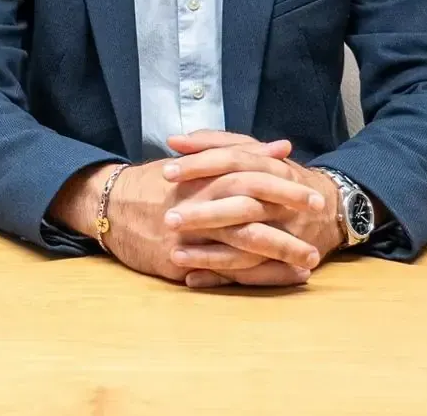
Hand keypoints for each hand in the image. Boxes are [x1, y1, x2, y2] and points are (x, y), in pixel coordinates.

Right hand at [48, 131, 319, 287]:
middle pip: (251, 213)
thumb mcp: (196, 162)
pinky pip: (221, 272)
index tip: (315, 194)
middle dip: (287, 224)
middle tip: (318, 231)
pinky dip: (252, 277)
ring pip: (240, 246)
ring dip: (278, 255)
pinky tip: (278, 280)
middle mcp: (197, 203)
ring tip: (308, 262)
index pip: (250, 177)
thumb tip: (282, 147)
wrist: (108, 205)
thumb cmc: (156, 183)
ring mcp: (189, 234)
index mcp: (203, 176)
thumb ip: (241, 152)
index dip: (284, 187)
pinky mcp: (179, 260)